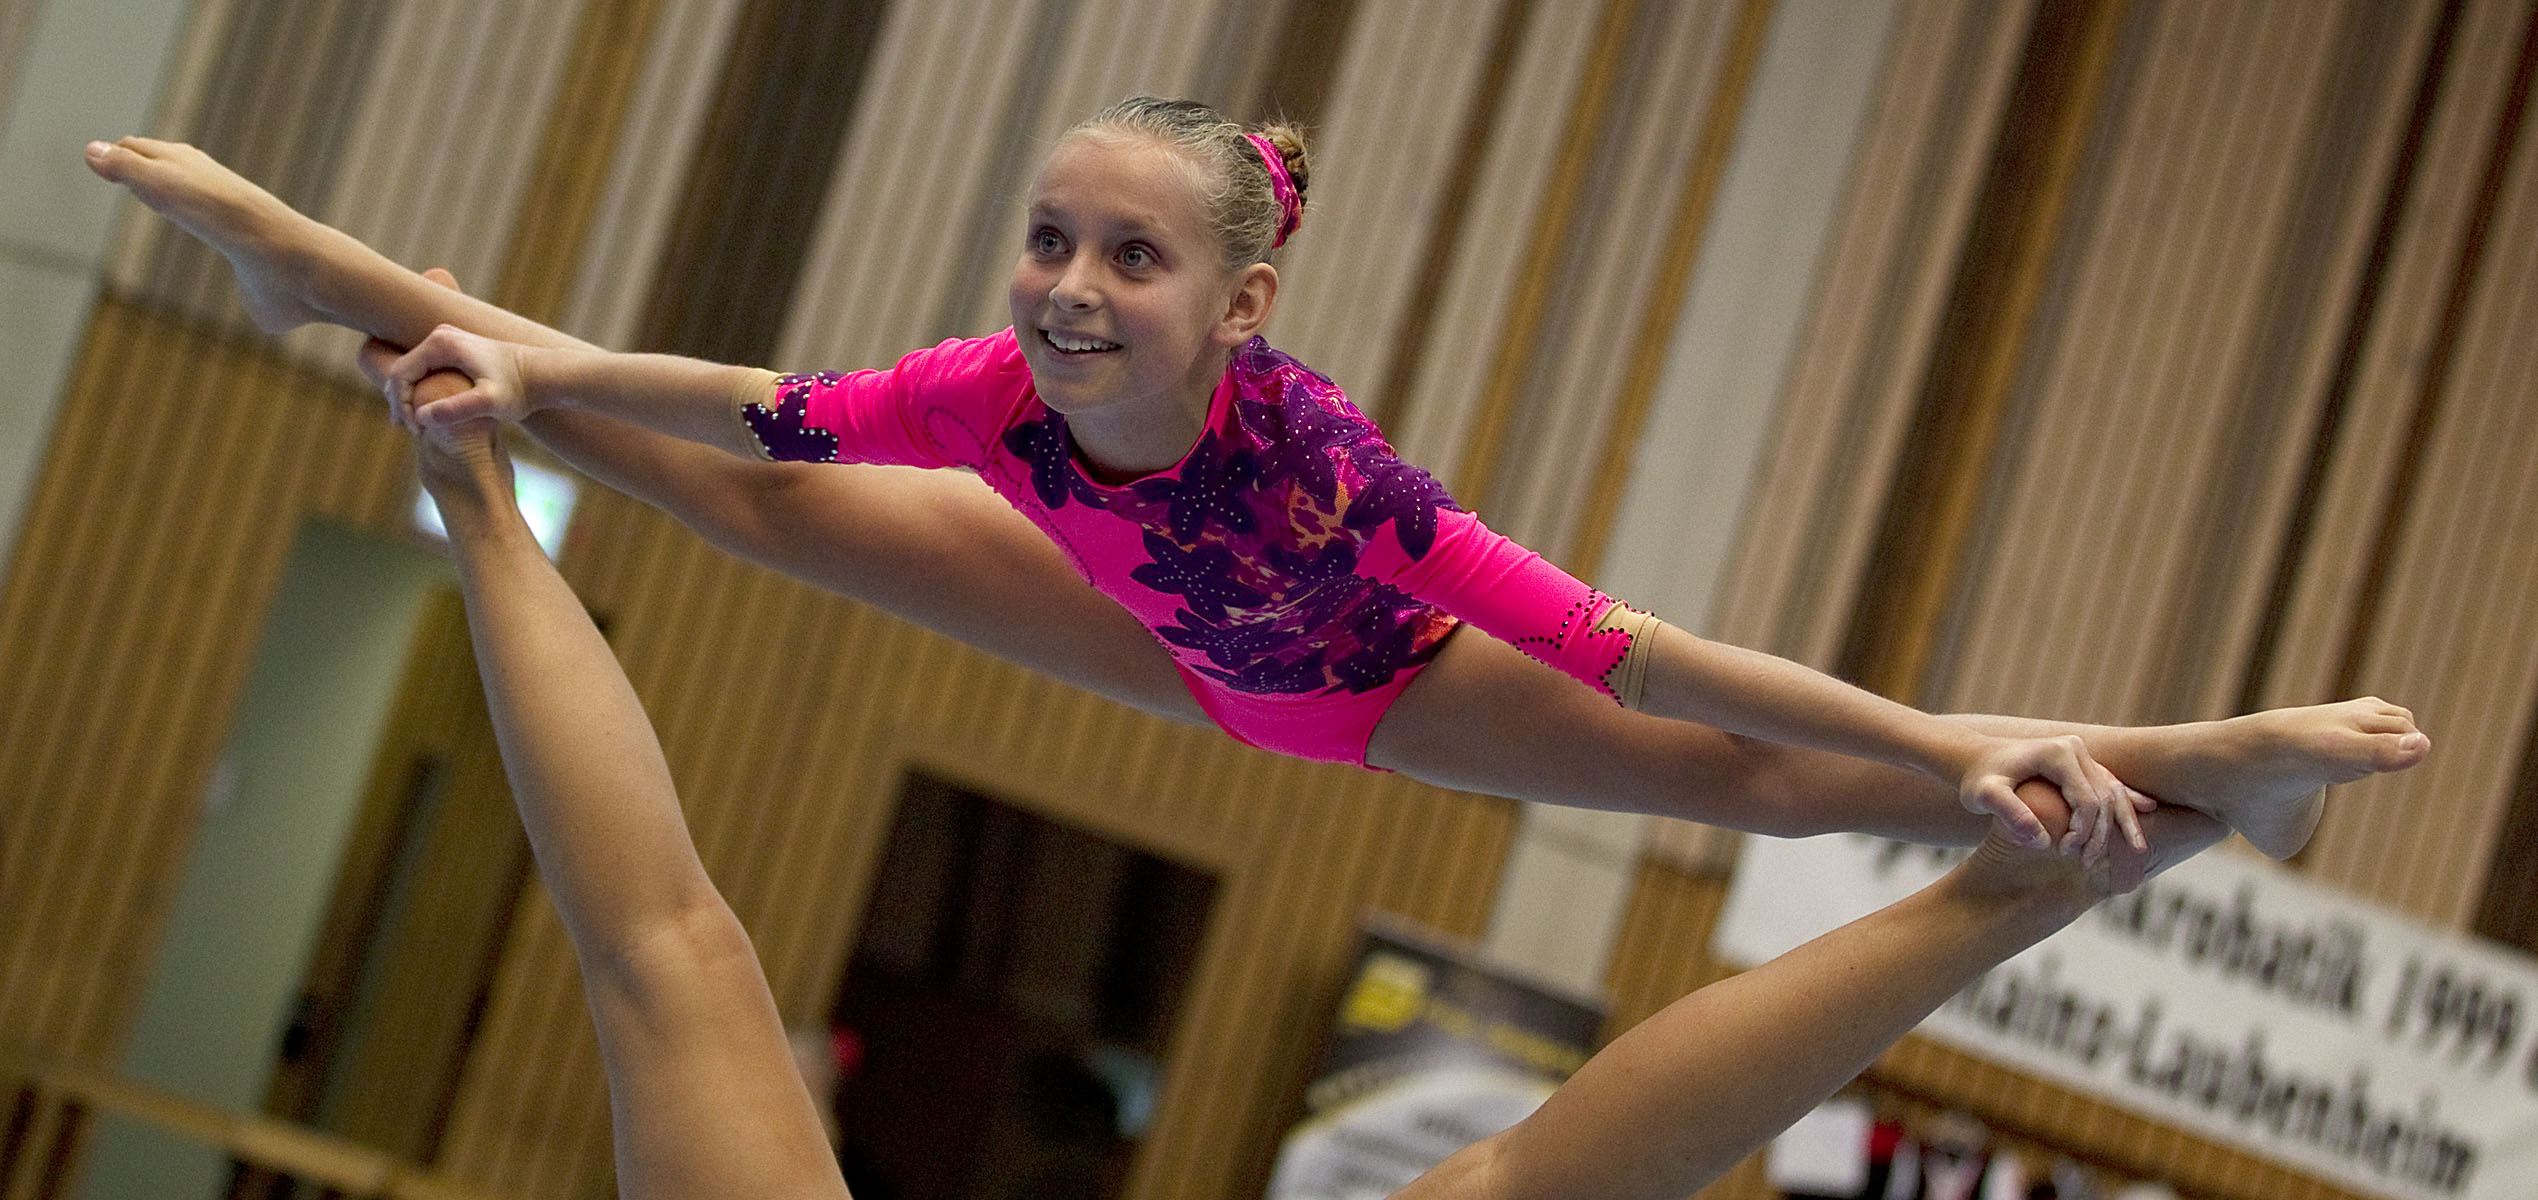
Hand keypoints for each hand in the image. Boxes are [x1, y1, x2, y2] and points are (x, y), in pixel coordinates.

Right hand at [384, 323, 534, 430]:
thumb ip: (458, 409)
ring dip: (410, 397)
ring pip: (413, 370)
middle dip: (401, 402)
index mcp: (441, 343)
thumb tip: (421, 417)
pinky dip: (423, 391)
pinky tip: (428, 414)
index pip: (401, 374)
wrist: (542, 374)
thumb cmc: (519, 389)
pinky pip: (427, 370)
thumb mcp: (490, 403)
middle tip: (409, 431)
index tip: (416, 430)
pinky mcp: (455, 349)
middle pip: (403, 370)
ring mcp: (448, 339)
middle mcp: (441, 335)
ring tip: (416, 427)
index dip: (402, 404)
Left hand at [1958, 734, 2146, 863]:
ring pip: (2113, 791)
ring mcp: (2081, 755)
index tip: (2065, 851)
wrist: (1974, 760)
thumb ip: (2008, 814)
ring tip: (2134, 851)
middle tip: (2085, 862)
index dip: (2082, 829)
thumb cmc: (1977, 779)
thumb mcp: (1984, 796)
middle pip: (2104, 796)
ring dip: (2123, 822)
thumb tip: (2041, 841)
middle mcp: (2075, 749)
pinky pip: (2110, 785)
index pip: (2087, 798)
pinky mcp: (2081, 764)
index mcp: (2058, 753)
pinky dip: (2126, 802)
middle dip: (2100, 833)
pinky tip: (2147, 810)